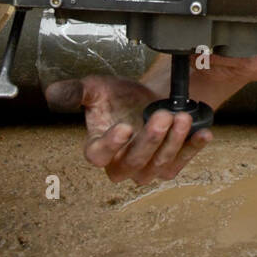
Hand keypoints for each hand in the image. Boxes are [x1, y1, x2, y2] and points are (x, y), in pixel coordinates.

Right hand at [44, 74, 212, 184]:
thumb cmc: (121, 98)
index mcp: (100, 149)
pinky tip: (203, 133)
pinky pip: (182, 162)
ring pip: (159, 164)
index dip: (110, 145)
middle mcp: (122, 164)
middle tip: (162, 115)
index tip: (124, 127)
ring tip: (181, 117)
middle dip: (150, 139)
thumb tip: (54, 92)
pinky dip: (193, 147)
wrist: (146, 99)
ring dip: (173, 142)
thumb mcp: (97, 89)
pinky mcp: (170, 165)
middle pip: (134, 162)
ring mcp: (147, 168)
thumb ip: (77, 91)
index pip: (99, 156)